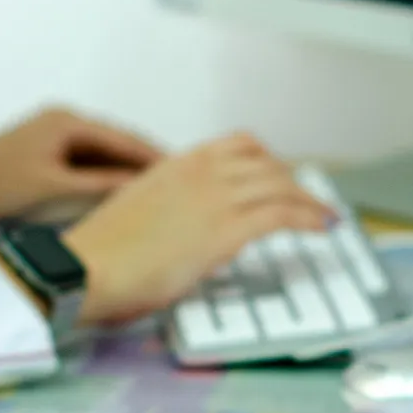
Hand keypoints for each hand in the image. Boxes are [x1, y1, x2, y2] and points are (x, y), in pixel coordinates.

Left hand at [0, 107, 162, 224]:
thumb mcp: (55, 190)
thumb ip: (101, 186)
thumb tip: (141, 187)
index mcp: (67, 121)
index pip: (125, 139)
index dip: (156, 158)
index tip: (184, 174)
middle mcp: (61, 121)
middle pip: (115, 145)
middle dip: (144, 166)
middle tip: (178, 187)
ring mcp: (50, 136)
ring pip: (100, 156)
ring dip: (122, 174)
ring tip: (154, 196)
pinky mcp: (41, 153)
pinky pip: (83, 164)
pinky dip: (100, 179)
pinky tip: (115, 198)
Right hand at [61, 132, 334, 324]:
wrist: (89, 267)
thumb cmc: (103, 250)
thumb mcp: (141, 210)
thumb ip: (170, 206)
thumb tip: (188, 224)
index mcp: (178, 164)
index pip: (239, 145)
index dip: (268, 160)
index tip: (279, 175)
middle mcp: (201, 172)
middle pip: (267, 163)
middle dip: (293, 181)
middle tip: (307, 200)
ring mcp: (215, 198)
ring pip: (281, 185)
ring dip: (308, 200)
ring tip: (323, 215)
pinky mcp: (226, 229)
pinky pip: (283, 214)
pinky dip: (310, 217)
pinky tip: (322, 226)